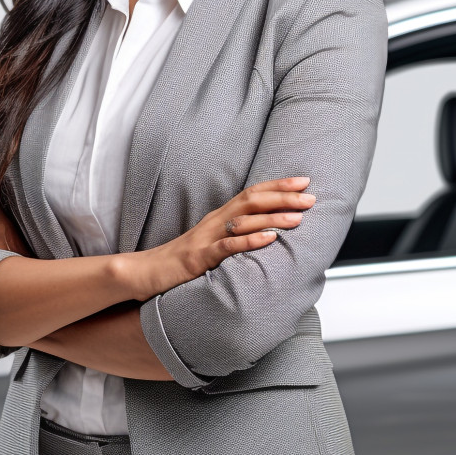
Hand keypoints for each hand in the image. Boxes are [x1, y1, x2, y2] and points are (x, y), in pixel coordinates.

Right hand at [124, 176, 315, 301]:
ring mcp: (206, 238)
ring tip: (297, 218)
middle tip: (310, 197)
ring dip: (272, 218)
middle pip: (251, 201)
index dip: (278, 186)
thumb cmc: (181, 261)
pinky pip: (227, 247)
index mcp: (220, 217)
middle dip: (283, 197)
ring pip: (243, 221)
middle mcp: (215, 222)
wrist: (145, 273)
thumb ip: (236, 236)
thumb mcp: (212, 243)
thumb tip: (268, 233)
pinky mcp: (198, 258)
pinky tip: (268, 239)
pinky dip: (249, 241)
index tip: (304, 181)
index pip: (252, 193)